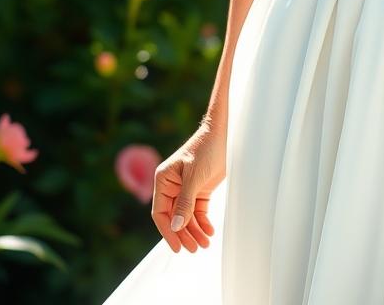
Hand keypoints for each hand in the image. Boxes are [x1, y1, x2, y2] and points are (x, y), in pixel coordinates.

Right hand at [150, 122, 225, 253]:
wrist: (222, 135)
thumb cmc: (205, 150)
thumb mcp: (194, 177)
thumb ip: (185, 202)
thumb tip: (176, 227)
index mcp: (163, 180)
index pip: (160, 212)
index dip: (167, 232)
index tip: (177, 247)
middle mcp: (171, 186)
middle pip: (174, 217)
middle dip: (184, 234)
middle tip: (194, 249)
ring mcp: (185, 189)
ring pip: (187, 217)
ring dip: (195, 231)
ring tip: (205, 243)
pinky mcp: (199, 190)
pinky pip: (198, 211)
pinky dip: (203, 222)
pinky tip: (209, 231)